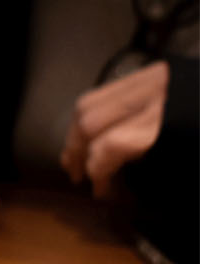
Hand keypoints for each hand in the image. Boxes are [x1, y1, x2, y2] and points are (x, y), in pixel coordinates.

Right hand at [60, 60, 167, 197]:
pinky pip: (109, 89)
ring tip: (78, 154)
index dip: (97, 174)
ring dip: (77, 131)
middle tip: (79, 176)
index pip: (109, 147)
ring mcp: (154, 79)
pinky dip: (95, 112)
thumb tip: (123, 185)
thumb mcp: (192, 162)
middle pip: (90, 122)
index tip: (102, 192)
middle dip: (76, 153)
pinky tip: (99, 130)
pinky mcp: (157, 71)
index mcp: (168, 125)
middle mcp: (156, 97)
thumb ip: (158, 168)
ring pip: (90, 102)